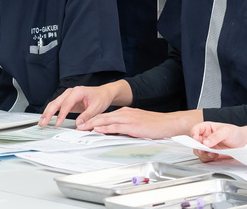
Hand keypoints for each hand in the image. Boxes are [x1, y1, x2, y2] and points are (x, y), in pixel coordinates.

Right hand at [38, 81, 130, 126]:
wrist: (103, 94)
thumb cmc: (101, 98)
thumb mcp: (97, 108)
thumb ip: (87, 116)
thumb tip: (78, 125)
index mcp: (78, 92)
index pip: (67, 103)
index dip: (61, 114)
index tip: (58, 123)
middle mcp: (71, 92)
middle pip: (56, 102)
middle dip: (48, 113)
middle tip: (43, 123)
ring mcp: (68, 96)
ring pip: (54, 103)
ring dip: (47, 113)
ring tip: (42, 122)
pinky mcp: (67, 101)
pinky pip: (57, 106)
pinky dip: (51, 112)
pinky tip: (46, 118)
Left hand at [81, 108, 202, 138]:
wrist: (169, 123)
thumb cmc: (155, 125)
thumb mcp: (137, 124)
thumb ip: (124, 127)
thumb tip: (113, 132)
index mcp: (126, 113)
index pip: (106, 116)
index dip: (93, 119)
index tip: (84, 124)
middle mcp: (125, 113)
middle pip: (103, 116)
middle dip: (89, 121)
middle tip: (77, 126)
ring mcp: (129, 119)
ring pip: (107, 120)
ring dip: (93, 124)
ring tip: (82, 128)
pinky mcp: (133, 125)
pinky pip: (116, 126)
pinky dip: (105, 127)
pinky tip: (98, 129)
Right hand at [189, 122, 246, 162]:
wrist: (243, 143)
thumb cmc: (235, 133)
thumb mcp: (226, 132)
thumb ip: (216, 136)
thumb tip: (206, 142)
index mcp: (207, 128)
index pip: (195, 130)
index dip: (194, 135)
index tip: (196, 140)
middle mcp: (206, 137)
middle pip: (195, 143)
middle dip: (198, 147)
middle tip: (204, 149)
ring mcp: (208, 147)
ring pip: (199, 152)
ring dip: (203, 154)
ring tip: (212, 153)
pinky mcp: (211, 154)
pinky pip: (205, 158)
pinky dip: (208, 158)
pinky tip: (215, 156)